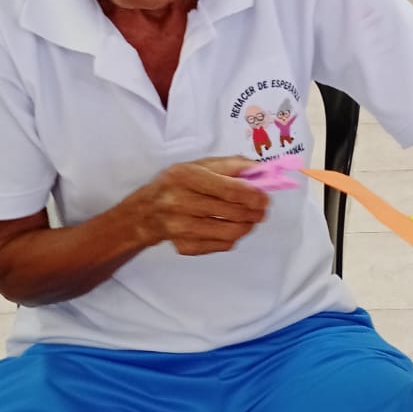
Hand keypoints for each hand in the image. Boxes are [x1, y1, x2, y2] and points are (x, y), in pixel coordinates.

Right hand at [131, 157, 267, 255]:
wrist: (147, 211)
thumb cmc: (177, 184)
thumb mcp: (199, 165)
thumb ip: (231, 165)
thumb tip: (260, 170)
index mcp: (185, 177)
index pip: (228, 189)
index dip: (252, 195)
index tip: (265, 197)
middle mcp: (180, 202)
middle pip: (232, 212)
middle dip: (254, 211)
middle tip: (262, 209)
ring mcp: (181, 228)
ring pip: (230, 232)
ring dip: (247, 226)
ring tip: (250, 219)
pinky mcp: (185, 246)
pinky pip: (221, 245)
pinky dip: (232, 237)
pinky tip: (230, 227)